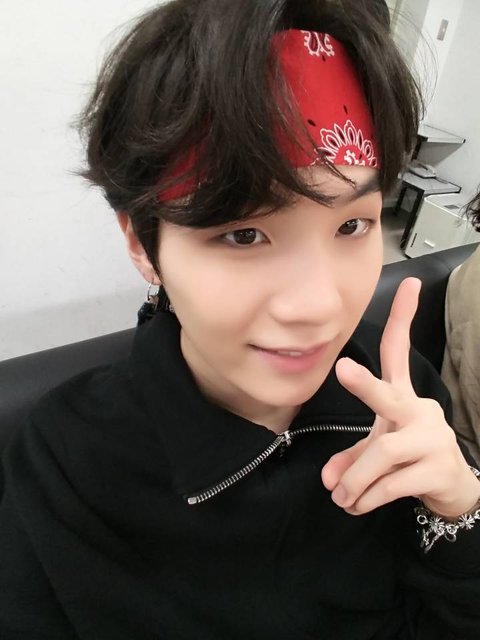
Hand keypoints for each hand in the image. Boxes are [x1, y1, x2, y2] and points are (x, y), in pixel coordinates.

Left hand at [321, 277, 479, 519]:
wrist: (452, 490)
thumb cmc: (408, 458)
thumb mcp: (378, 450)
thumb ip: (351, 457)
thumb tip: (328, 479)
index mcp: (403, 396)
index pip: (398, 352)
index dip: (403, 318)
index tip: (410, 282)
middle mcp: (418, 410)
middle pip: (389, 396)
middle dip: (365, 385)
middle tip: (344, 369)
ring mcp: (431, 438)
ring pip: (383, 453)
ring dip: (355, 480)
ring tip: (342, 497)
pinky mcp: (438, 468)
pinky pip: (392, 483)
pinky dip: (368, 497)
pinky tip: (358, 505)